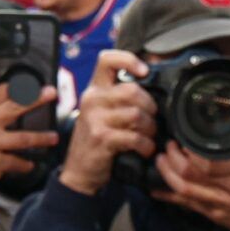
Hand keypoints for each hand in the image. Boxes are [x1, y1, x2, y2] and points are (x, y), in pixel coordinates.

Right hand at [0, 83, 59, 199]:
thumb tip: (5, 109)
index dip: (16, 86)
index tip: (31, 84)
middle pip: (15, 108)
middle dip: (36, 99)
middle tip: (51, 94)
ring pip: (24, 138)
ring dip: (42, 137)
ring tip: (53, 137)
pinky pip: (18, 162)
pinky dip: (25, 164)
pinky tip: (30, 164)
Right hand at [58, 50, 155, 195]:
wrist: (78, 171)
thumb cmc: (97, 139)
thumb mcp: (101, 112)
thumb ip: (119, 98)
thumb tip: (151, 89)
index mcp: (94, 89)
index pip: (107, 59)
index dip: (129, 60)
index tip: (144, 72)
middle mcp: (92, 100)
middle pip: (132, 90)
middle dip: (150, 107)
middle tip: (151, 120)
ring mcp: (95, 118)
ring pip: (137, 114)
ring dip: (150, 129)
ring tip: (148, 136)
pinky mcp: (102, 138)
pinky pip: (135, 137)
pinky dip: (146, 145)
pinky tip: (145, 149)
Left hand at [152, 117, 229, 230]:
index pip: (209, 161)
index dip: (189, 151)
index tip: (182, 138)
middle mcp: (228, 188)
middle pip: (191, 174)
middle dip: (173, 159)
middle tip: (167, 146)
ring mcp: (219, 203)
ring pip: (184, 190)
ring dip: (167, 175)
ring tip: (160, 160)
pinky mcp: (213, 215)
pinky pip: (186, 205)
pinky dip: (169, 196)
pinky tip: (155, 189)